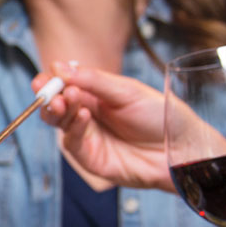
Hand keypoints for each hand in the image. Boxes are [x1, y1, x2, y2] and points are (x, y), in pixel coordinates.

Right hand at [38, 62, 174, 190]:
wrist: (179, 148)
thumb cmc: (159, 116)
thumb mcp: (127, 90)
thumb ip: (93, 80)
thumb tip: (59, 67)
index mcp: (95, 95)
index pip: (64, 85)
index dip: (51, 81)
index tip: (46, 77)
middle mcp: (88, 115)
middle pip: (56, 105)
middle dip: (48, 96)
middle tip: (48, 90)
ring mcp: (88, 137)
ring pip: (60, 123)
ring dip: (59, 110)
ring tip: (65, 99)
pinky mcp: (91, 159)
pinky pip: (73, 143)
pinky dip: (75, 128)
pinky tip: (83, 115)